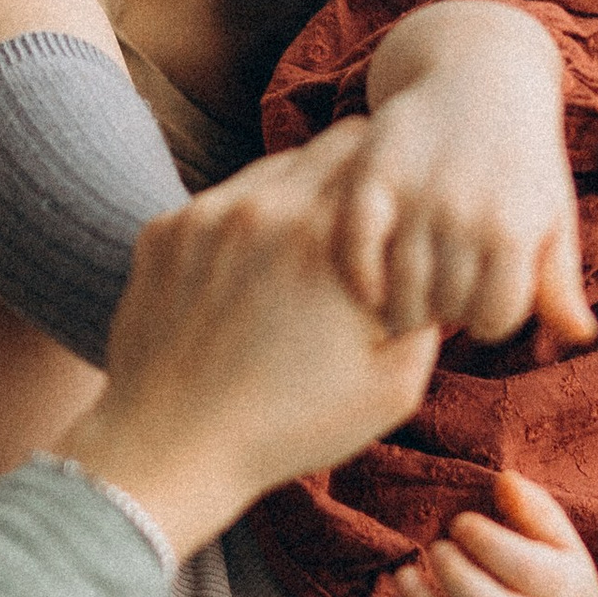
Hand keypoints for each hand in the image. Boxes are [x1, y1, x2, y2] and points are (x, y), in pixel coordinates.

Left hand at [63, 128, 440, 557]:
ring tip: (303, 256)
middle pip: (326, 148)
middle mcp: (264, 209)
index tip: (404, 203)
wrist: (168, 448)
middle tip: (363, 221)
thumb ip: (426, 316)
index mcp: (328, 240)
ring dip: (297, 198)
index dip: (397, 176)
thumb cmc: (286, 427)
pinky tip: (247, 279)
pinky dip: (243, 227)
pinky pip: (219, 204)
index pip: (377, 154)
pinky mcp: (163, 232)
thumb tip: (434, 275)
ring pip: (271, 171)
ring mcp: (205, 215)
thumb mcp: (392, 388)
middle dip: (354, 178)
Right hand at [336, 5, 594, 344]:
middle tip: (442, 288)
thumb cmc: (523, 158)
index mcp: (517, 228)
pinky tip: (371, 281)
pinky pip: (353, 250)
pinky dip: (359, 277)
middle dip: (445, 307)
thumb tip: (582, 336)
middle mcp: (467, 212)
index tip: (481, 299)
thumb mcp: (551, 214)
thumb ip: (559, 280)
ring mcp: (417, 194)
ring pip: (399, 292)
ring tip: (411, 288)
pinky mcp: (372, 173)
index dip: (486, 318)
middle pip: (445, 309)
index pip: (494, 320)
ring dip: (402, 303)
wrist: (483, 72)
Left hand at [373, 472, 597, 596]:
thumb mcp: (565, 547)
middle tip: (435, 548)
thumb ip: (536, 511)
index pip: (528, 571)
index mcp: (563, 591)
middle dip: (459, 580)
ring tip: (402, 575)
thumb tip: (505, 481)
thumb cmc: (561, 587)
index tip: (461, 522)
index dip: (490, 544)